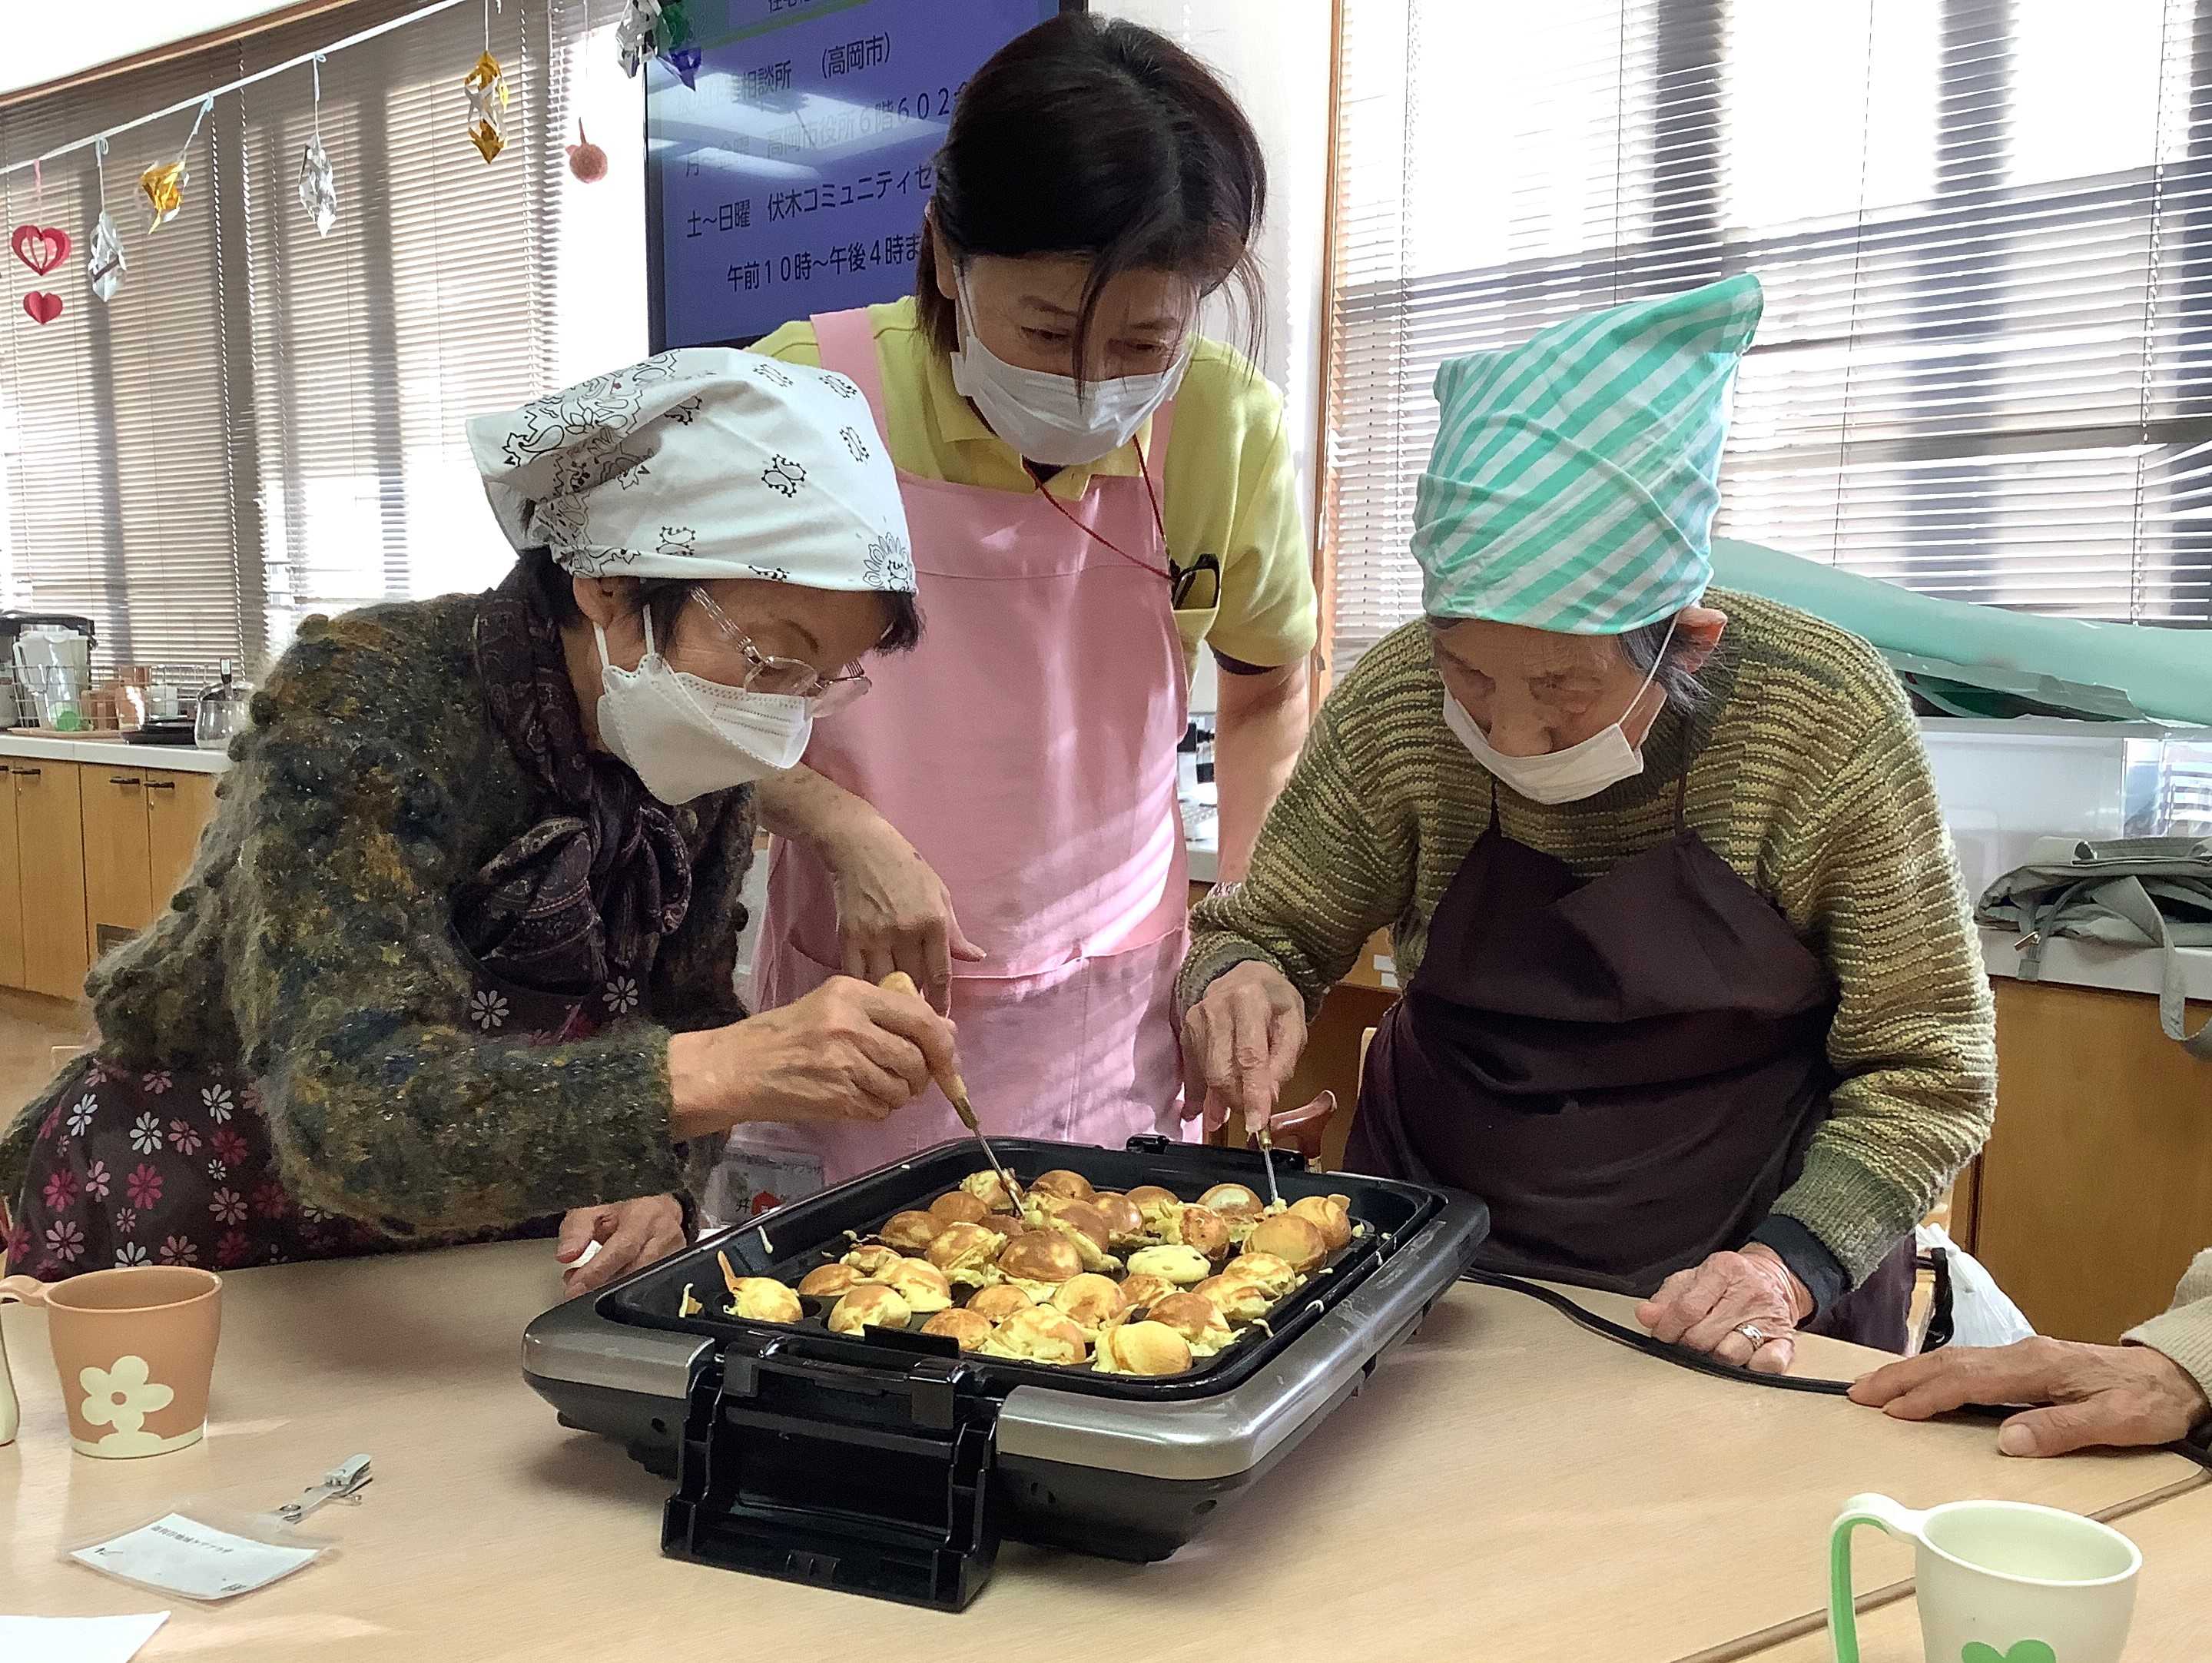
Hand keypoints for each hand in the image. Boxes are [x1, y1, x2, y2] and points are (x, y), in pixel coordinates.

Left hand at [557, 1195, 686, 1295]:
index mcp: (644, 1216)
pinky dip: (625, 1294)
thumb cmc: (626, 1214)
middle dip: (602, 1286)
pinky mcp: (677, 1272)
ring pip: (642, 1285)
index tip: (575, 1287)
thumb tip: (565, 1255)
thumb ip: (577, 1230)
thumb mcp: (595, 1212)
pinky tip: (611, 1288)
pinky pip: (649, 1291)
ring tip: (591, 1286)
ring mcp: (675, 1256)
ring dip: (612, 1291)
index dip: (597, 1271)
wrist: (660, 1212)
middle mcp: (664, 1236)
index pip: (622, 1248)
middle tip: (578, 1292)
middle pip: (634, 1272)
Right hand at [670, 975, 958, 1137]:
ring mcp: (844, 1063)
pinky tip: (856, 1098)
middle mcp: (851, 1025)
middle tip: (909, 1079)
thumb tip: (945, 1030)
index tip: (947, 1059)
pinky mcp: (837, 1097)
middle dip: (923, 1076)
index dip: (942, 1043)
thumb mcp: (832, 1004)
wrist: (738, 1067)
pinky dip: (877, 1109)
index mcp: (852, 993)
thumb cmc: (786, 1034)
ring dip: (898, 1095)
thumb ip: (887, 1013)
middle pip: (917, 1057)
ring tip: (875, 1087)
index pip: (920, 1017)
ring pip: (902, 1088)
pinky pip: (880, 1109)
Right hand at [823, 811, 982, 1012]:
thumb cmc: (906, 868)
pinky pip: (859, 975)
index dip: (942, 1002)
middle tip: (917, 1018)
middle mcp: (907, 931)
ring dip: (892, 1000)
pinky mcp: (849, 937)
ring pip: (886, 984)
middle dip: (918, 1002)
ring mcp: (876, 936)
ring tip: (894, 1012)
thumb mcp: (940, 894)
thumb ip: (955, 932)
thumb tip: (976, 957)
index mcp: (934, 922)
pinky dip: (866, 988)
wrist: (860, 847)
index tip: (941, 1020)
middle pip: (915, 983)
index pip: (941, 975)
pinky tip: (869, 997)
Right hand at [1180, 960, 1307, 1136]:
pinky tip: (1204, 1109)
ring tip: (1232, 1110)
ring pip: (1206, 1074)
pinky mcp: (1185, 1031)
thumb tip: (1267, 1098)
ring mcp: (1195, 1019)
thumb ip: (1283, 1061)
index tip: (1257, 1123)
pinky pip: (1191, 1072)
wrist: (1244, 974)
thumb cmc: (1274, 999)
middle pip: (1221, 1070)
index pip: (1249, 1055)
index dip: (1253, 1093)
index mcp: (1249, 1000)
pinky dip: (1200, 1095)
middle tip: (1253, 1112)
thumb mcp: (1294, 1024)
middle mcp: (1216, 1007)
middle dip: (1237, 1100)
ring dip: (1220, 1100)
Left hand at [1637, 1244, 1813, 1374]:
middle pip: (1704, 1335)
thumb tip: (1645, 1315)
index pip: (1687, 1308)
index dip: (1668, 1328)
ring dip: (1714, 1358)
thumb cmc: (1725, 1282)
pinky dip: (1752, 1367)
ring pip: (1730, 1354)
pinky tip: (1742, 1359)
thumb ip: (1666, 1298)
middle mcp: (1750, 1292)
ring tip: (1712, 1347)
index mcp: (1724, 1270)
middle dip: (1687, 1345)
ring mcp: (1770, 1317)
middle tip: (1685, 1342)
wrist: (1772, 1279)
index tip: (1661, 1335)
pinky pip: (1768, 1364)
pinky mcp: (1786, 1340)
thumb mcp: (1692, 1279)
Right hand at [1849, 1336, 2211, 1456]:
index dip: (1927, 1396)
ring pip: (1953, 1358)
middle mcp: (2021, 1354)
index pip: (1968, 1380)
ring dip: (1910, 1372)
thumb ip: (2060, 1429)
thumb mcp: (2116, 1421)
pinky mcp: (2025, 1362)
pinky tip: (1920, 1382)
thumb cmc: (2148, 1402)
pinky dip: (1933, 1371)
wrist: (2175, 1376)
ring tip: (1874, 1388)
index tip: (1891, 1413)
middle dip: (1899, 1377)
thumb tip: (2005, 1441)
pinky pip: (1966, 1362)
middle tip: (1857, 1393)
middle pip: (1948, 1361)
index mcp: (2036, 1367)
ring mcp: (2021, 1354)